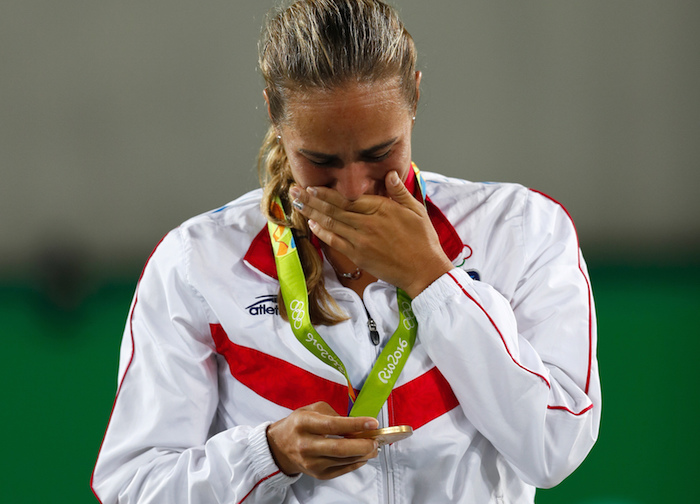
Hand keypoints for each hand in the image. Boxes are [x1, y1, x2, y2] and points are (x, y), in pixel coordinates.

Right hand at [266, 402, 379, 479]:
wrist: (280, 446)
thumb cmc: (299, 424)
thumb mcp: (313, 409)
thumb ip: (335, 414)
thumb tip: (358, 426)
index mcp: (304, 423)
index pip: (333, 425)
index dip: (355, 424)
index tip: (372, 423)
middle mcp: (306, 445)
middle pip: (340, 448)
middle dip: (363, 445)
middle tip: (375, 440)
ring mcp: (311, 462)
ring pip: (344, 460)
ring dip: (363, 454)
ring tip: (373, 446)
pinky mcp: (318, 474)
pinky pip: (342, 470)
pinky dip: (356, 462)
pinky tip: (363, 455)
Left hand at [290, 171, 453, 297]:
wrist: (424, 270)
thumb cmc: (423, 240)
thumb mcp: (416, 210)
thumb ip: (399, 192)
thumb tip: (390, 173)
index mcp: (382, 209)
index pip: (349, 198)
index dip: (328, 192)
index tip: (313, 186)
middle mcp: (368, 223)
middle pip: (334, 208)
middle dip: (312, 199)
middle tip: (294, 191)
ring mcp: (361, 240)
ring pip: (332, 223)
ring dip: (312, 213)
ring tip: (296, 204)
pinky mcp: (359, 256)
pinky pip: (336, 242)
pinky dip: (323, 232)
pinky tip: (312, 224)